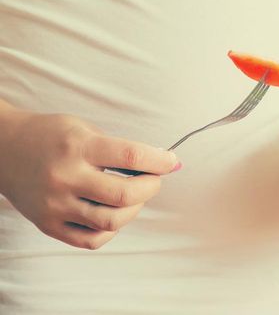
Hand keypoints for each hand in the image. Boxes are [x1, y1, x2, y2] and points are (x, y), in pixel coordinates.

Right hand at [0, 111, 180, 249]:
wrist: (3, 150)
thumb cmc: (51, 137)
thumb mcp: (85, 129)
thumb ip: (120, 149)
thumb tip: (164, 164)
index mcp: (78, 147)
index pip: (131, 156)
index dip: (160, 161)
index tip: (172, 162)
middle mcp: (66, 177)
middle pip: (125, 195)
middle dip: (152, 187)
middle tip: (154, 180)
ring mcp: (56, 205)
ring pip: (112, 222)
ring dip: (134, 210)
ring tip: (133, 197)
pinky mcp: (49, 225)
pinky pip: (92, 240)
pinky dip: (111, 230)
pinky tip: (111, 213)